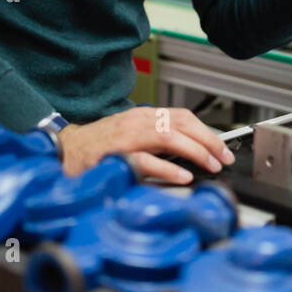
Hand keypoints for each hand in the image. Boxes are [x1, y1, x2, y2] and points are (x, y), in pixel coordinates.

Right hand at [57, 106, 234, 183]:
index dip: (207, 132)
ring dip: (195, 151)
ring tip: (211, 165)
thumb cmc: (101, 145)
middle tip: (224, 158)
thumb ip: (159, 141)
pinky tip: (183, 175)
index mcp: (144, 116)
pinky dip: (167, 167)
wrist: (67, 148)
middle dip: (208, 140)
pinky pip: (146, 159)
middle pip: (181, 123)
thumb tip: (192, 153)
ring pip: (168, 136)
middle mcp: (138, 121)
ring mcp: (127, 136)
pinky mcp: (116, 154)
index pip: (183, 116)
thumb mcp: (135, 137)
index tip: (223, 149)